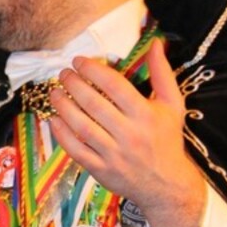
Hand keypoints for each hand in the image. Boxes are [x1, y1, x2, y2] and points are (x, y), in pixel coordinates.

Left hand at [50, 40, 206, 226]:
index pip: (114, 86)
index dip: (93, 69)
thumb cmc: (167, 139)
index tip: (78, 61)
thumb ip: (162, 73)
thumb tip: (156, 42)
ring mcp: (113, 154)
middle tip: (63, 74)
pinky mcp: (101, 170)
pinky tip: (53, 119)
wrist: (166, 185)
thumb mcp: (173, 105)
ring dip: (63, 106)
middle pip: (93, 104)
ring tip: (54, 92)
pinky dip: (62, 134)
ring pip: (81, 126)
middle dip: (73, 84)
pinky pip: (76, 150)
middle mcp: (129, 134)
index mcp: (146, 115)